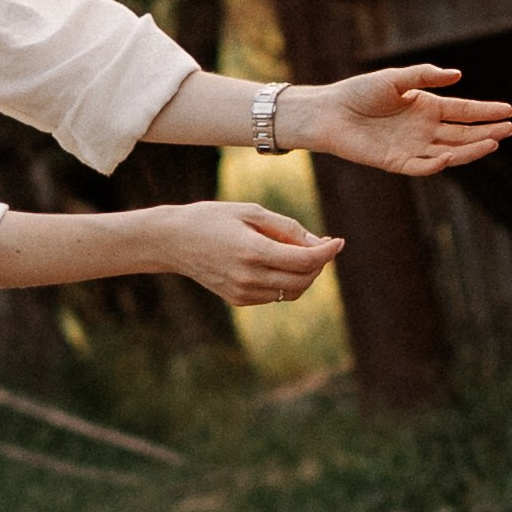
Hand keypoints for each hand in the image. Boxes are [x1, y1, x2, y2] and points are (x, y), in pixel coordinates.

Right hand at [162, 202, 343, 307]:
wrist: (173, 241)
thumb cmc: (212, 218)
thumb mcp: (250, 211)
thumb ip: (286, 227)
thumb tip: (317, 243)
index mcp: (253, 251)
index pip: (305, 260)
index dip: (327, 251)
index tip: (338, 241)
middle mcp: (249, 277)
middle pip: (303, 280)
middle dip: (319, 264)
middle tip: (321, 245)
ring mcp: (242, 292)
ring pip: (291, 292)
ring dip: (305, 275)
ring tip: (301, 253)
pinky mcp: (237, 299)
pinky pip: (274, 295)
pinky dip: (286, 282)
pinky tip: (279, 263)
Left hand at [291, 65, 511, 174]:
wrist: (330, 111)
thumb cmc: (360, 91)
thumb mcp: (395, 78)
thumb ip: (425, 76)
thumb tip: (458, 75)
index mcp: (427, 107)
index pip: (464, 111)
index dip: (486, 111)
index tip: (510, 110)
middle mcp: (424, 129)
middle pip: (463, 133)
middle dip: (487, 131)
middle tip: (511, 129)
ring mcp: (413, 147)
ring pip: (450, 151)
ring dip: (471, 149)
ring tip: (494, 142)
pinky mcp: (397, 162)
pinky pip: (422, 166)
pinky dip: (437, 164)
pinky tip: (451, 156)